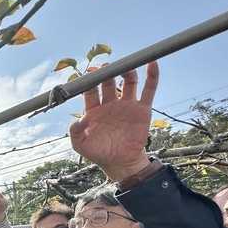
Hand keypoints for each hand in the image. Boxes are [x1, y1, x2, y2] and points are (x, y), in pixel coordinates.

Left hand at [69, 62, 158, 180]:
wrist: (120, 164)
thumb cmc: (98, 153)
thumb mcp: (81, 145)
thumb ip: (75, 132)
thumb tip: (79, 119)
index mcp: (94, 110)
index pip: (91, 91)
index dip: (90, 81)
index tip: (90, 73)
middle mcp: (110, 104)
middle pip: (109, 83)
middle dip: (107, 73)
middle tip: (107, 66)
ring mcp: (127, 105)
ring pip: (128, 83)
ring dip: (127, 72)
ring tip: (126, 65)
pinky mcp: (142, 110)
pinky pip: (148, 90)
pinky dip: (152, 77)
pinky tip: (151, 64)